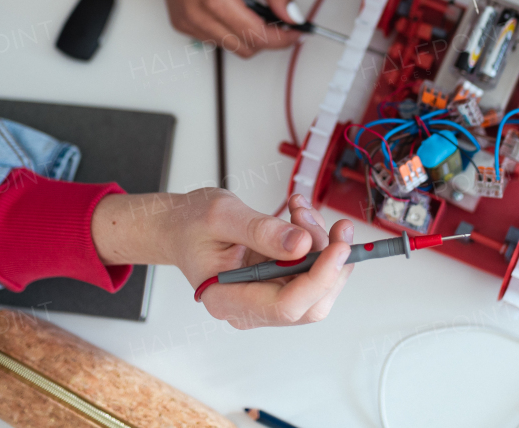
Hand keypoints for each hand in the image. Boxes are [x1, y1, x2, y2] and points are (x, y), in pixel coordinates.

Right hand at [92, 190, 352, 327]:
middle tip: (332, 225)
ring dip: (323, 246)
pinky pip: (310, 270)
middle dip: (329, 262)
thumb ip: (261, 230)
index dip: (319, 278)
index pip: (285, 305)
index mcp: (226, 299)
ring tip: (301, 211)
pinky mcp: (277, 284)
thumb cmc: (191, 223)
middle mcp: (249, 308)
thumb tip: (302, 244)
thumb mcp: (222, 215)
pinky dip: (315, 242)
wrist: (180, 226)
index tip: (338, 246)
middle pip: (310, 303)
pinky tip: (299, 216)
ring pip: (317, 287)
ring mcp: (265, 298)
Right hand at [154, 0, 299, 57]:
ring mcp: (186, 23)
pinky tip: (232, 9)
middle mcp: (196, 16)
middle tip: (282, 20)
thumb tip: (294, 16)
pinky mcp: (180, 24)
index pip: (257, 36)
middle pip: (245, 48)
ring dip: (249, 35)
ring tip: (254, 8)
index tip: (298, 33)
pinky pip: (214, 39)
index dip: (282, 39)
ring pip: (231, 47)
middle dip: (269, 38)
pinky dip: (230, 31)